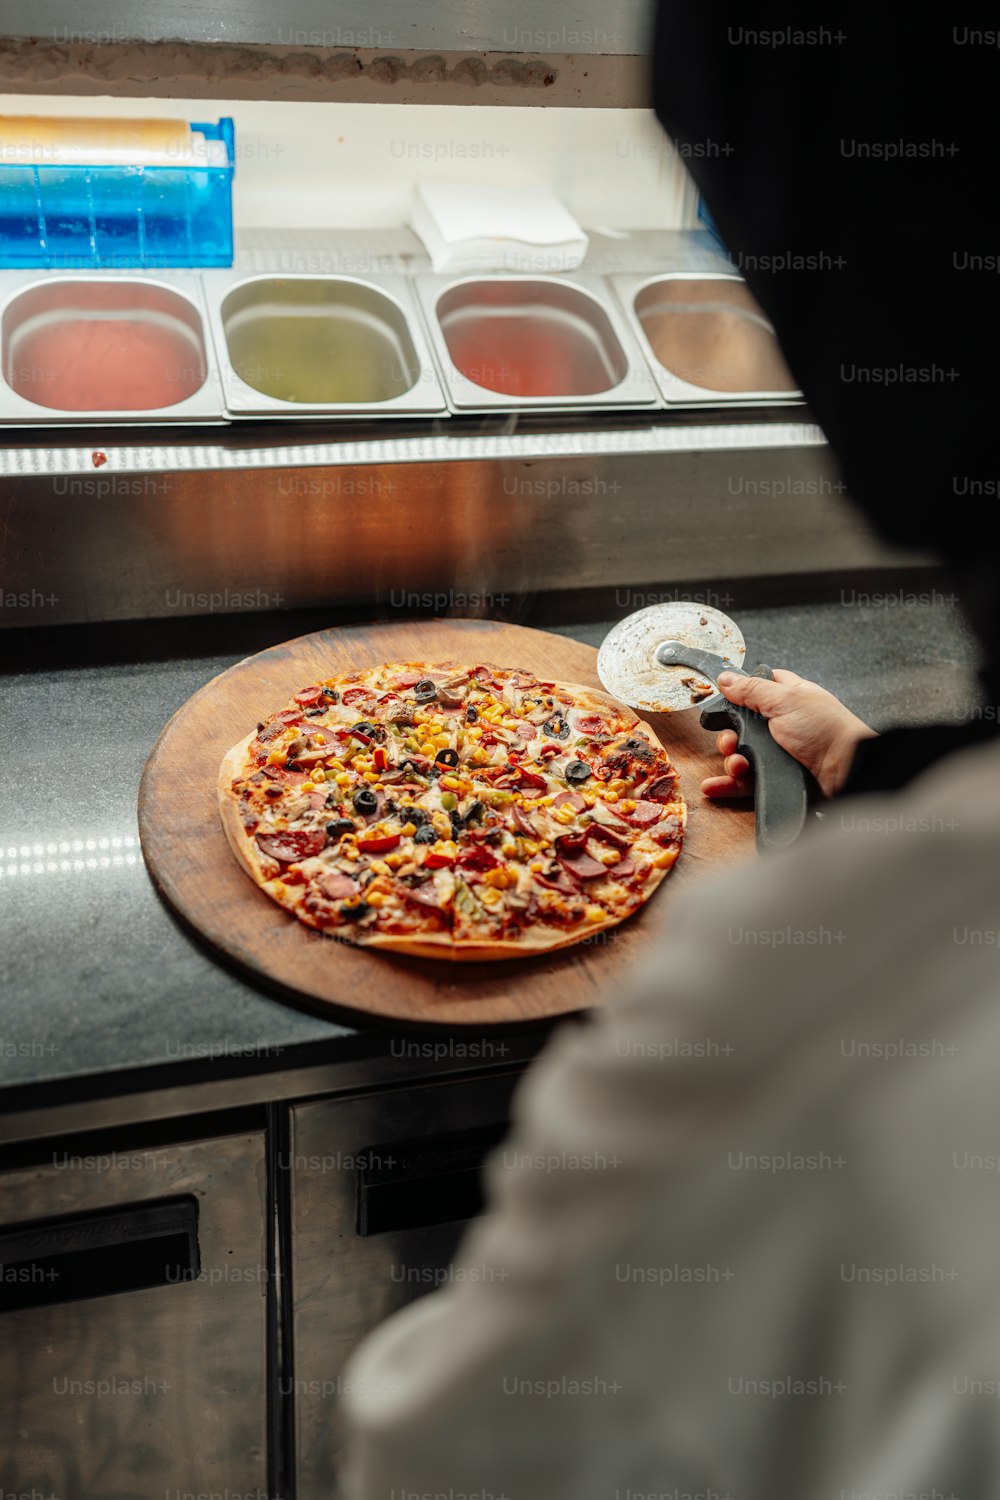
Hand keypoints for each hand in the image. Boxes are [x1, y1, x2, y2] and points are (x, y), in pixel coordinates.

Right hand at [700, 669, 876, 799]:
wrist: (846, 772)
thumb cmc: (826, 731)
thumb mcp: (786, 700)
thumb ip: (752, 689)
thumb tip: (725, 677)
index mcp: (787, 698)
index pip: (757, 688)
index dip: (738, 695)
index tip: (723, 703)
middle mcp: (782, 724)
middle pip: (741, 727)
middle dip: (729, 736)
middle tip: (732, 742)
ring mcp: (779, 752)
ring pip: (741, 755)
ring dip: (731, 761)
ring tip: (738, 766)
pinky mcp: (777, 777)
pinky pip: (746, 780)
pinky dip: (729, 783)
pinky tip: (715, 786)